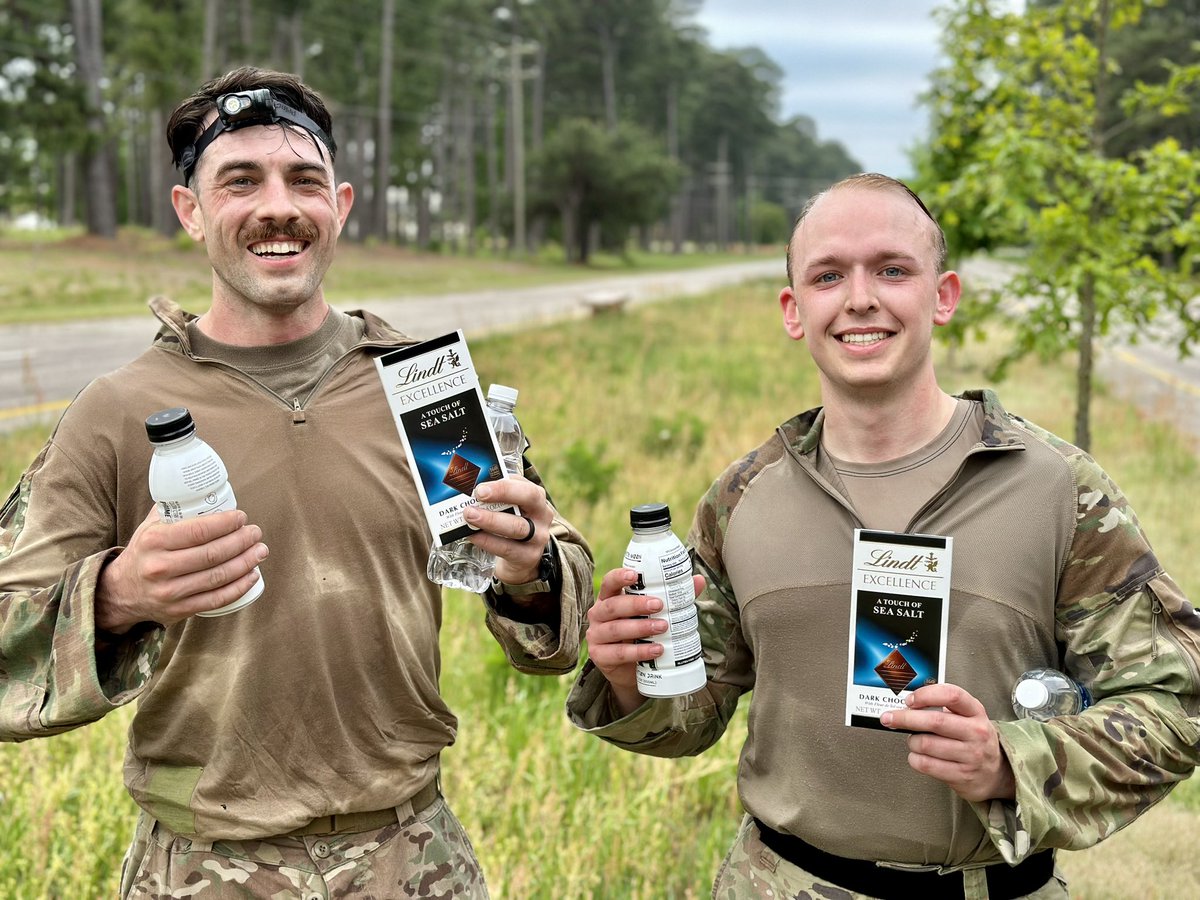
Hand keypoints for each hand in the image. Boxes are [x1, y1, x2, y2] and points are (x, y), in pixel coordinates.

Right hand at [96, 507, 267, 632]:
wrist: (121, 592)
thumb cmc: (143, 553)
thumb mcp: (149, 527)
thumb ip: (174, 509)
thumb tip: (204, 489)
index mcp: (154, 541)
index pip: (198, 530)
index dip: (226, 523)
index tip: (241, 517)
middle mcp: (160, 567)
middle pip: (212, 554)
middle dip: (241, 541)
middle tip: (255, 533)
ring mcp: (170, 592)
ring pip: (218, 576)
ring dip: (246, 563)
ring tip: (260, 551)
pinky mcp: (179, 610)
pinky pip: (216, 599)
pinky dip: (239, 587)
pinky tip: (252, 575)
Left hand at [462, 476, 551, 584]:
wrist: (520, 556)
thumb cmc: (509, 522)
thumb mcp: (507, 506)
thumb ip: (493, 495)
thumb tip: (465, 486)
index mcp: (536, 496)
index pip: (524, 485)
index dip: (503, 485)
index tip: (480, 488)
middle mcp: (542, 514)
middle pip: (528, 498)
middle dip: (501, 495)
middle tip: (477, 495)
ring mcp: (538, 537)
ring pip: (517, 527)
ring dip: (491, 521)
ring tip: (469, 517)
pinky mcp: (529, 556)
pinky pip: (507, 548)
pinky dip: (488, 541)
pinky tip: (472, 536)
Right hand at [584, 568, 706, 716]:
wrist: (631, 670)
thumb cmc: (641, 633)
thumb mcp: (653, 614)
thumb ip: (673, 597)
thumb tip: (698, 580)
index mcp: (609, 598)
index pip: (609, 583)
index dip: (619, 577)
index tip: (634, 575)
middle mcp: (598, 614)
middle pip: (612, 606)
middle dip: (636, 604)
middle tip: (659, 605)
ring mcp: (596, 636)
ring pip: (615, 629)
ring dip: (640, 628)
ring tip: (662, 627)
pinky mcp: (599, 656)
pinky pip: (618, 653)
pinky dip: (638, 651)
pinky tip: (656, 650)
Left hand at [881, 682, 1015, 801]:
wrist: (996, 773)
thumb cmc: (973, 739)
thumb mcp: (967, 717)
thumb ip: (942, 708)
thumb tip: (907, 704)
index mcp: (975, 712)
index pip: (951, 695)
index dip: (926, 695)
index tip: (909, 700)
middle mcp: (976, 732)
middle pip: (934, 721)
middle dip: (905, 718)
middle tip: (889, 717)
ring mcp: (970, 755)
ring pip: (926, 744)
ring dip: (911, 741)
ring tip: (914, 741)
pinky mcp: (962, 775)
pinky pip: (926, 764)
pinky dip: (914, 758)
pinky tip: (917, 756)